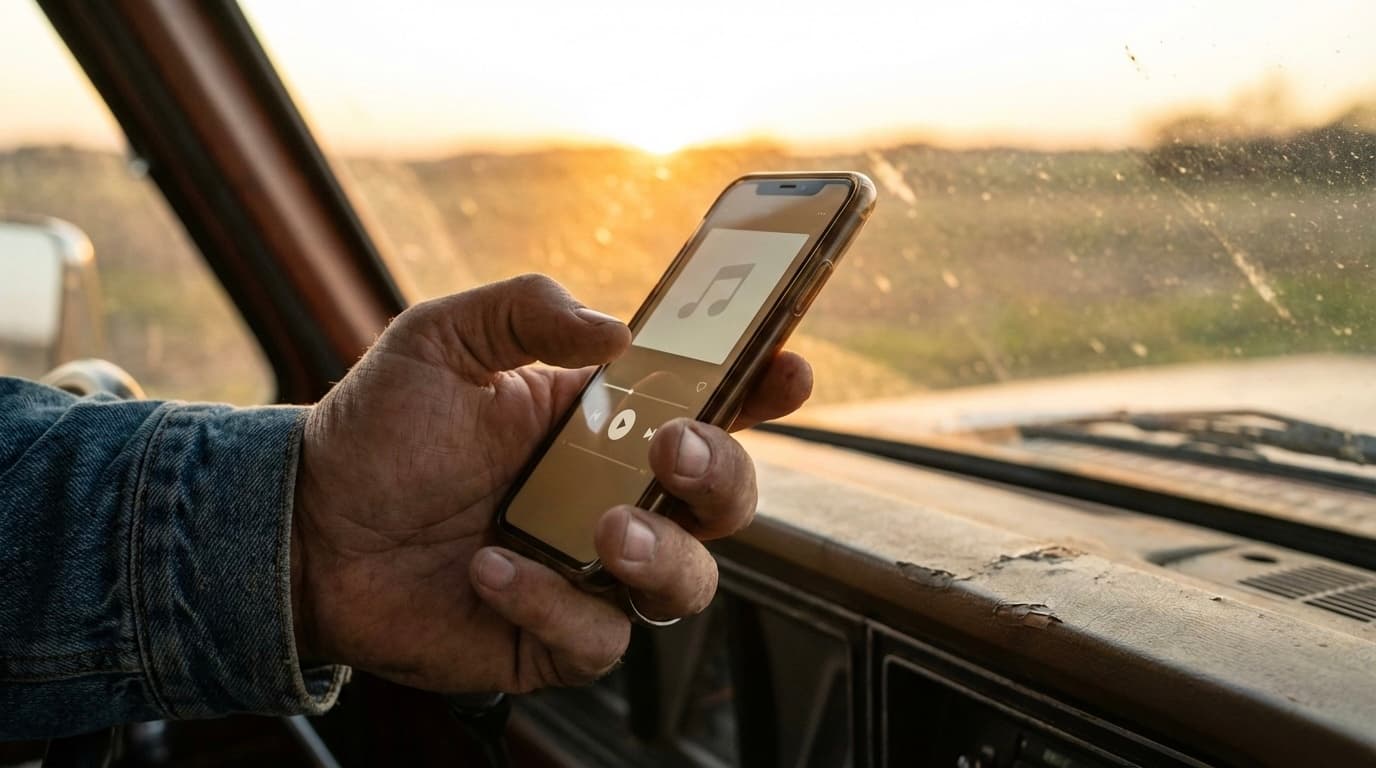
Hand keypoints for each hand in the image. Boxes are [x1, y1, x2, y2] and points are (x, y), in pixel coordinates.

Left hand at [290, 274, 811, 692]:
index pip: (711, 407)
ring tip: (600, 529)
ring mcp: (590, 573)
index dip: (763, 391)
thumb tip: (616, 332)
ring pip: (690, 583)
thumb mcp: (441, 338)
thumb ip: (525, 309)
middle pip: (726, 499)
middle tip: (673, 447)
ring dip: (662, 555)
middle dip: (723, 473)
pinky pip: (599, 639)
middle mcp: (615, 498)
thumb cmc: (380, 430)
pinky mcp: (553, 639)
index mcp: (607, 425)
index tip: (787, 369)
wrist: (306, 528)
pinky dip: (553, 605)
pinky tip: (492, 569)